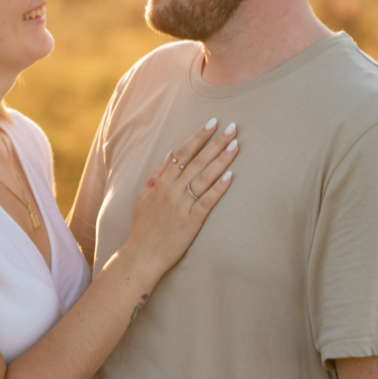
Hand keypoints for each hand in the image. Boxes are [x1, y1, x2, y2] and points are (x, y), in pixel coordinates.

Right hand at [125, 119, 237, 275]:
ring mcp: (182, 206)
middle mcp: (172, 191)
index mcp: (161, 183)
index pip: (183, 154)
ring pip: (204, 178)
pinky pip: (207, 202)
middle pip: (197, 161)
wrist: (142, 255)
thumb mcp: (143, 197)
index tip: (212, 123)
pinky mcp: (191, 222)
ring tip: (236, 145)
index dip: (198, 137)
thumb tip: (170, 154)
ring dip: (221, 160)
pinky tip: (231, 176)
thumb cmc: (144, 226)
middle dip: (215, 142)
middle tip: (233, 127)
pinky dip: (218, 189)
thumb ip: (156, 175)